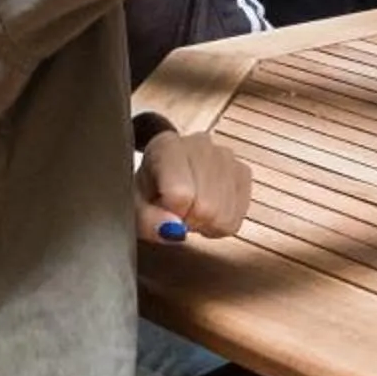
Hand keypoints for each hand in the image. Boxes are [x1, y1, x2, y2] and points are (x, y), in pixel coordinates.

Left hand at [136, 127, 252, 243]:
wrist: (162, 178)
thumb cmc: (147, 192)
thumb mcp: (132, 208)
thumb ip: (146, 220)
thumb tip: (174, 230)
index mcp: (167, 146)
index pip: (181, 193)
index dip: (170, 214)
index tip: (162, 211)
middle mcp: (201, 145)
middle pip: (207, 207)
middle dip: (189, 220)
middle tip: (176, 214)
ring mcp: (227, 157)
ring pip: (224, 215)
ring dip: (206, 223)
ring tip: (190, 210)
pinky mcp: (244, 172)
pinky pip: (238, 217)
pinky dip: (221, 222)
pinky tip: (208, 210)